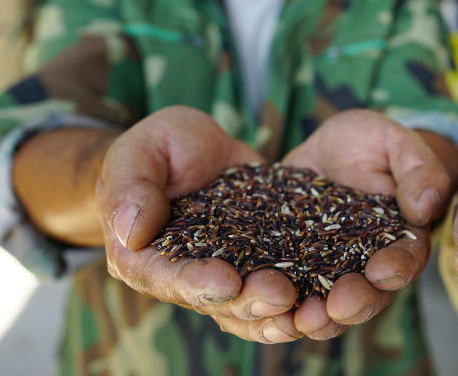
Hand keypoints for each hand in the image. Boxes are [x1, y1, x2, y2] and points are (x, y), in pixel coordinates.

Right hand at [95, 106, 300, 344]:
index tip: (227, 281)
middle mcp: (185, 277)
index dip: (196, 284)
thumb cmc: (158, 147)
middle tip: (282, 294)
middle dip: (249, 301)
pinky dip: (302, 299)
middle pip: (215, 302)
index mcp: (143, 257)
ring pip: (250, 307)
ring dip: (279, 311)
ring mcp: (226, 274)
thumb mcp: (139, 151)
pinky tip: (326, 300)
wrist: (195, 146)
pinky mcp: (260, 262)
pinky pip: (279, 289)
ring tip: (307, 306)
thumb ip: (131, 186)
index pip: (166, 278)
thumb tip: (131, 231)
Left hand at [279, 109, 457, 340]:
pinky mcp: (291, 268)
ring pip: (327, 307)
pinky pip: (286, 295)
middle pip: (367, 296)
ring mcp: (328, 273)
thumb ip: (417, 170)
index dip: (396, 268)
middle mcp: (367, 266)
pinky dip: (276, 309)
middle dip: (353, 304)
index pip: (406, 259)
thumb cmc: (372, 143)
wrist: (328, 149)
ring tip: (300, 320)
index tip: (382, 271)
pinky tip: (260, 307)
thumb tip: (424, 206)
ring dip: (316, 318)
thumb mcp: (396, 143)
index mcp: (401, 239)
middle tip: (337, 307)